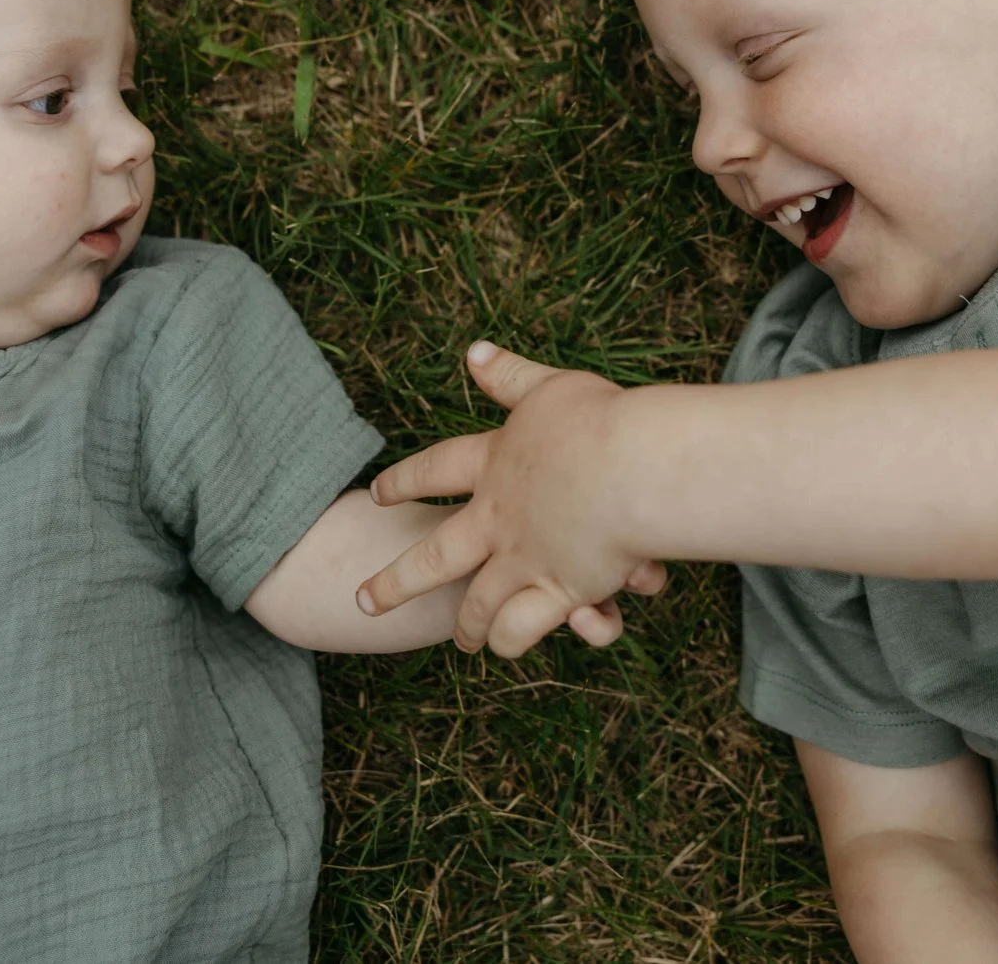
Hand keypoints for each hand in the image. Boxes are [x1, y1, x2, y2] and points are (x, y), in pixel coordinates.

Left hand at [359, 342, 668, 656]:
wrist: (634, 470)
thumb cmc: (599, 421)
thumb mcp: (550, 388)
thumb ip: (511, 376)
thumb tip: (473, 351)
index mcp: (494, 466)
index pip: (436, 471)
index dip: (403, 480)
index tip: (375, 493)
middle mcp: (497, 520)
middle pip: (433, 559)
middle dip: (395, 582)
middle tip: (363, 601)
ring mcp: (524, 561)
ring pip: (477, 605)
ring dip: (467, 625)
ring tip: (461, 641)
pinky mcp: (559, 592)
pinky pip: (521, 628)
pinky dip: (513, 638)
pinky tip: (505, 646)